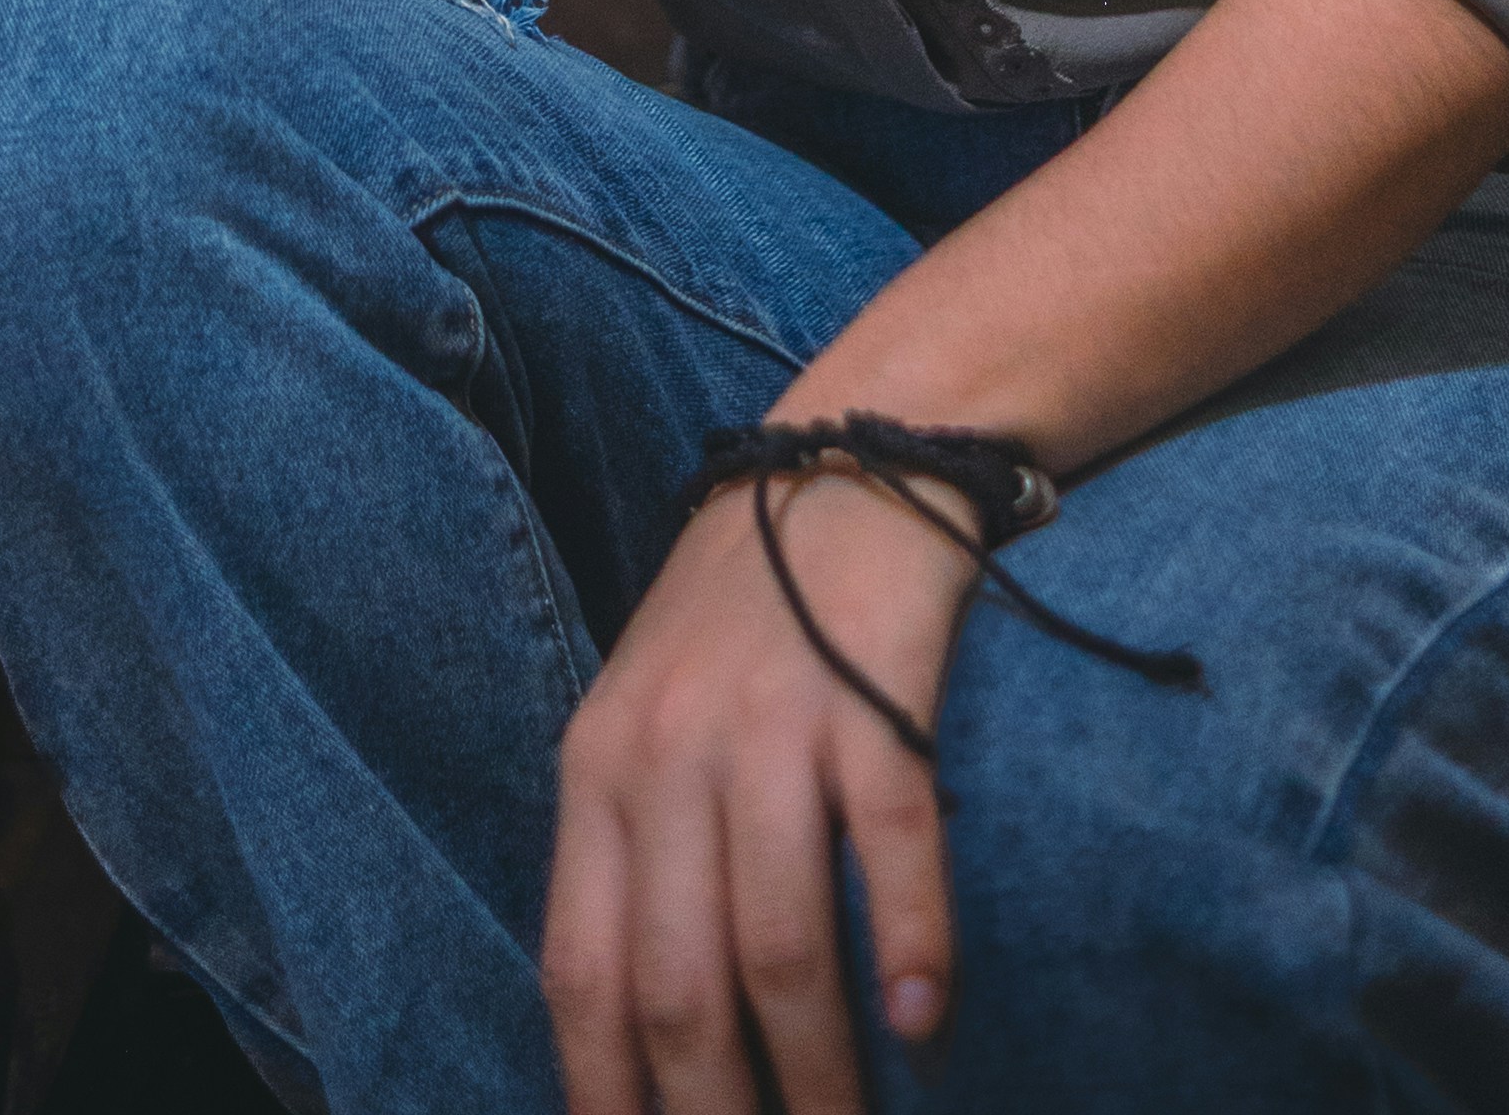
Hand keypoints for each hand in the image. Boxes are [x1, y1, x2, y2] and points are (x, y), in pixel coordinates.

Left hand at [542, 471, 981, 1114]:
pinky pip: (891, 849)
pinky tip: (928, 1026)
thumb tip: (641, 1031)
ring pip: (782, 950)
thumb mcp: (648, 718)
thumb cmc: (744, 615)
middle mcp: (670, 754)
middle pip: (680, 987)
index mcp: (598, 769)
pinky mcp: (872, 699)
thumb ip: (635, 851)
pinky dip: (912, 950)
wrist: (847, 456)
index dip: (604, 1096)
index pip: (580, 972)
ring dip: (823, 1076)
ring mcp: (772, 726)